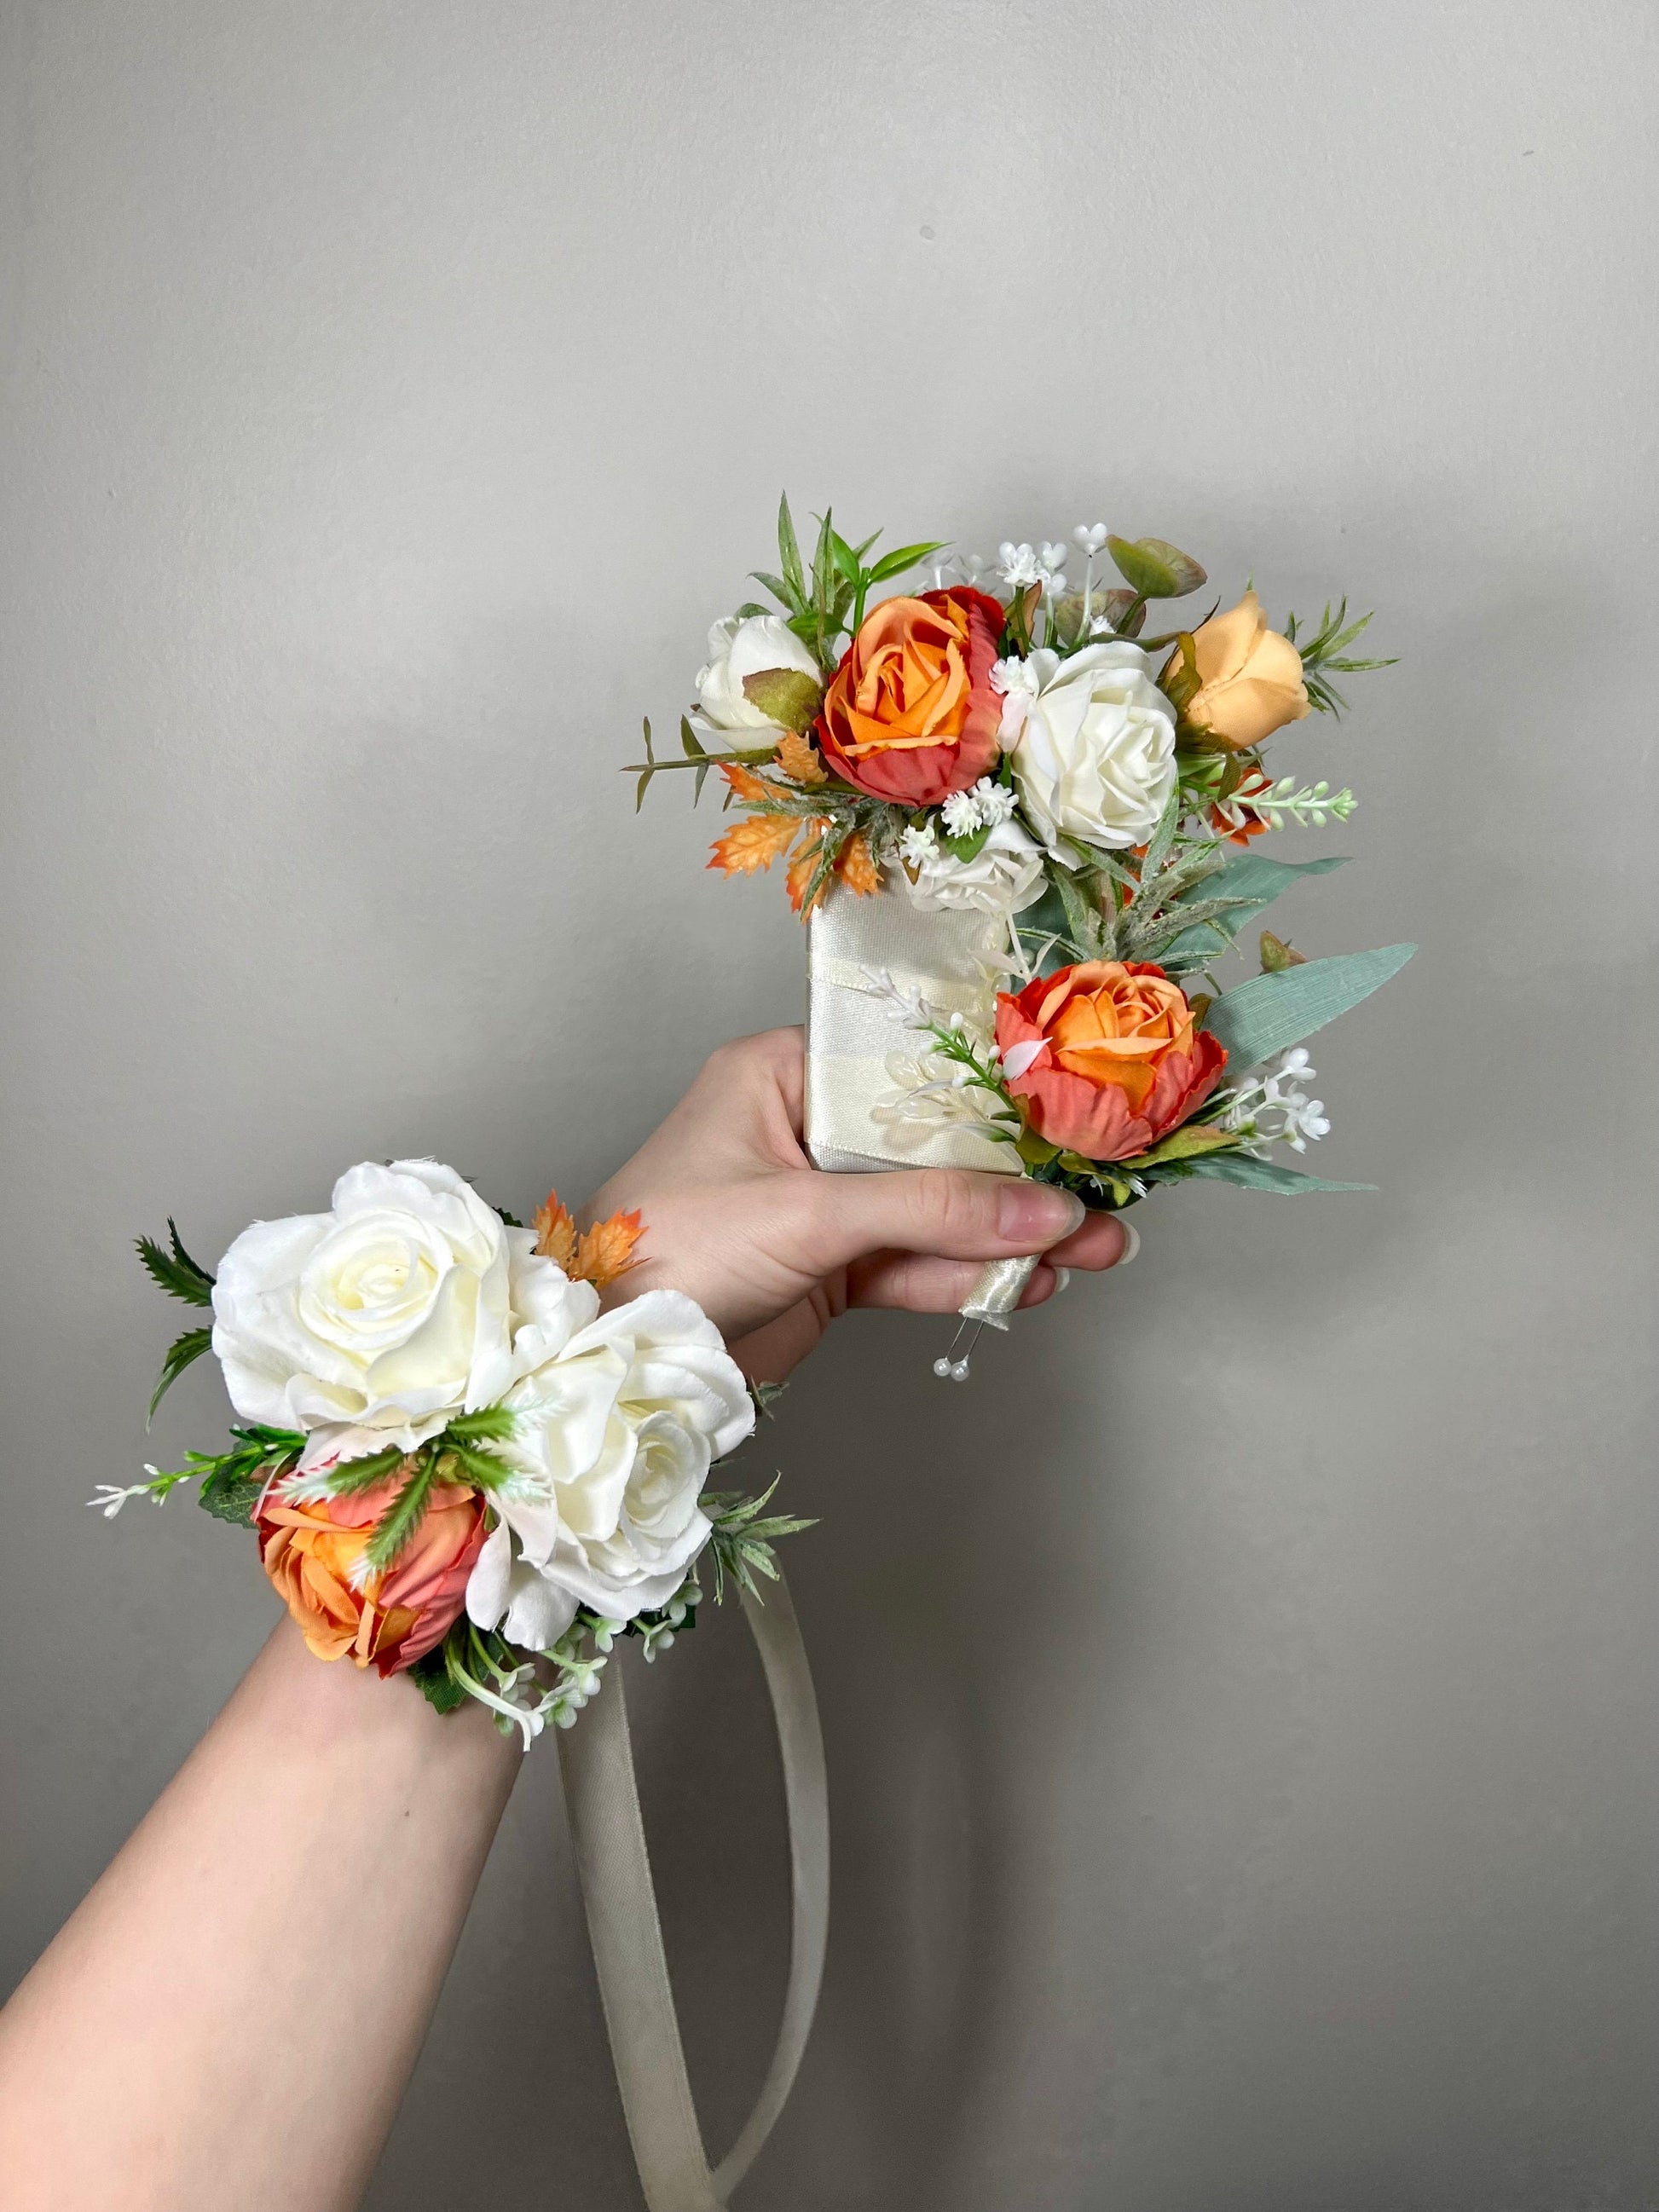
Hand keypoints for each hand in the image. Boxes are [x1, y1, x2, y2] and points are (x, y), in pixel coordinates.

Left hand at [581, 1027, 1133, 1379]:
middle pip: (934, 1146)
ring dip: (1008, 1236)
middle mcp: (806, 1129)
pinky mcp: (827, 1270)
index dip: (993, 1091)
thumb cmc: (670, 1250)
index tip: (1070, 1109)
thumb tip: (1043, 1212)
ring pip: (933, 1214)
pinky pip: (912, 1266)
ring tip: (1093, 1251)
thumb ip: (931, 1212)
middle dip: (1017, 1179)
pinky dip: (968, 1278)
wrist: (608, 1358)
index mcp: (783, 1073)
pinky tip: (1028, 1282)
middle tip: (1100, 1198)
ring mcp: (819, 1204)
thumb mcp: (808, 1215)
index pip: (910, 1067)